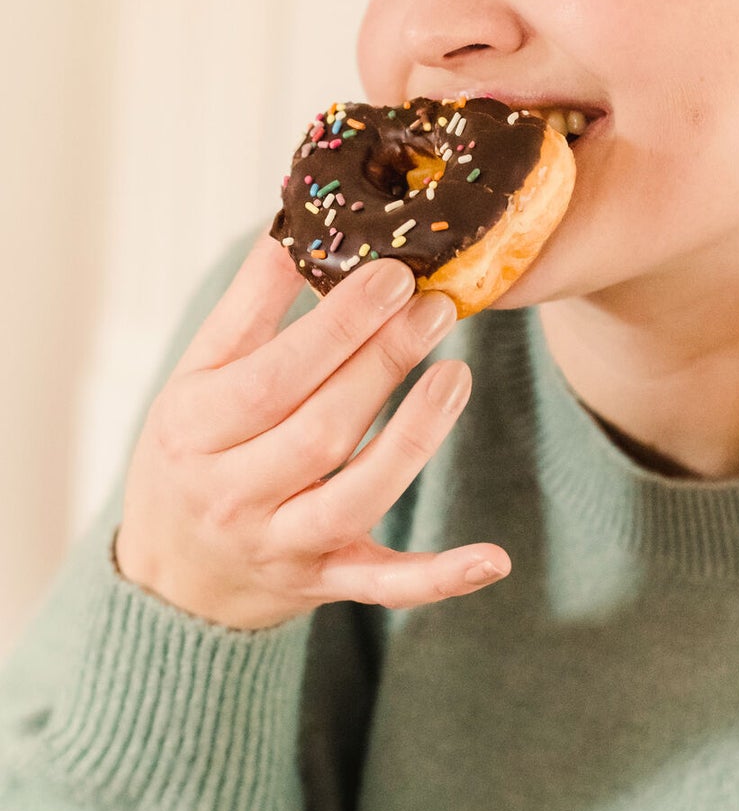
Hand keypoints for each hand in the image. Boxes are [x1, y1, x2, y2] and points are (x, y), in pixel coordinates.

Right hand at [113, 229, 507, 629]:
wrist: (172, 573)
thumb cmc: (193, 451)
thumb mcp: (198, 375)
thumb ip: (249, 305)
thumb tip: (295, 223)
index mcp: (194, 429)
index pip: (275, 375)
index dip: (339, 325)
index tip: (393, 275)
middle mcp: (233, 494)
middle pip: (322, 429)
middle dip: (385, 364)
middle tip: (439, 307)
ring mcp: (282, 545)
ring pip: (357, 498)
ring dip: (416, 438)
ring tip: (457, 374)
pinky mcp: (325, 584)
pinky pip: (385, 587)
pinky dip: (439, 577)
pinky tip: (493, 558)